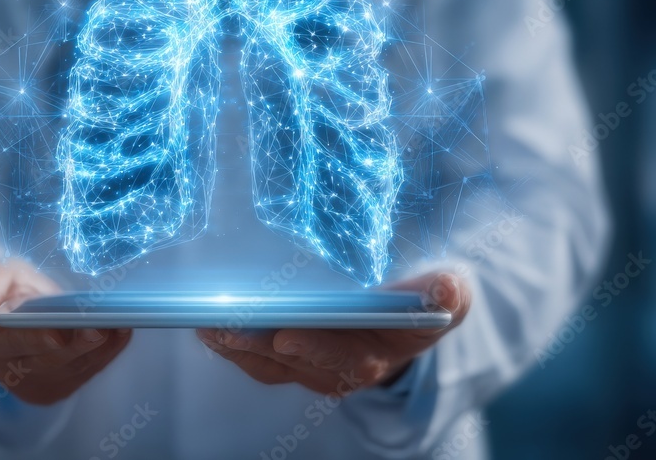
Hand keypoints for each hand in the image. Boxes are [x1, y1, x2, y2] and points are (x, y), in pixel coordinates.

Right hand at [0, 262, 131, 404]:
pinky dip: (109, 350)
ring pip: (73, 367)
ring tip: (118, 324)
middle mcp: (12, 370)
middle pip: (48, 361)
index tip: (56, 333)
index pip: (11, 343)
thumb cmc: (5, 291)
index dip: (35, 339)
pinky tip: (122, 330)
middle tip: (97, 329)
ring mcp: (39, 382)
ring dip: (98, 348)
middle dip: (76, 346)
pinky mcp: (62, 385)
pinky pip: (89, 370)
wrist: (17, 311)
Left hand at [196, 272, 470, 394]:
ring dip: (238, 344)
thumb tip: (445, 288)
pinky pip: (259, 356)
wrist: (411, 321)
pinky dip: (233, 340)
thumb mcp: (447, 293)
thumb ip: (446, 293)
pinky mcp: (293, 356)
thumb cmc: (423, 299)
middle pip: (301, 362)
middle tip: (226, 326)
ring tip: (207, 322)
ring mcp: (319, 365)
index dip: (321, 348)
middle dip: (261, 345)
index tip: (289, 337)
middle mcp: (350, 367)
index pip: (355, 356)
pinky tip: (208, 322)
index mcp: (390, 350)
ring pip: (273, 363)